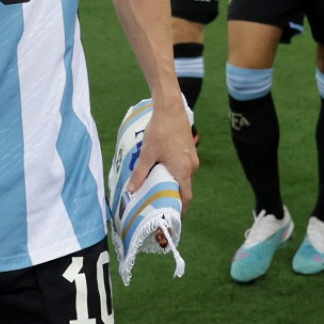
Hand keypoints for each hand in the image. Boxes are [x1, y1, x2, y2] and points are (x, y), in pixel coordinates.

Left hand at [127, 96, 198, 212]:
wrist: (170, 107)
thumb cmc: (160, 130)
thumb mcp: (147, 153)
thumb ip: (140, 173)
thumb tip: (131, 190)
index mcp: (183, 170)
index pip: (186, 196)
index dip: (180, 209)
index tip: (172, 216)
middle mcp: (192, 166)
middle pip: (184, 187)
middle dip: (172, 195)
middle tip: (158, 202)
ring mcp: (192, 157)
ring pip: (183, 176)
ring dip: (172, 181)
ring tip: (156, 185)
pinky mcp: (189, 149)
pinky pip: (183, 166)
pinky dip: (175, 171)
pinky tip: (162, 168)